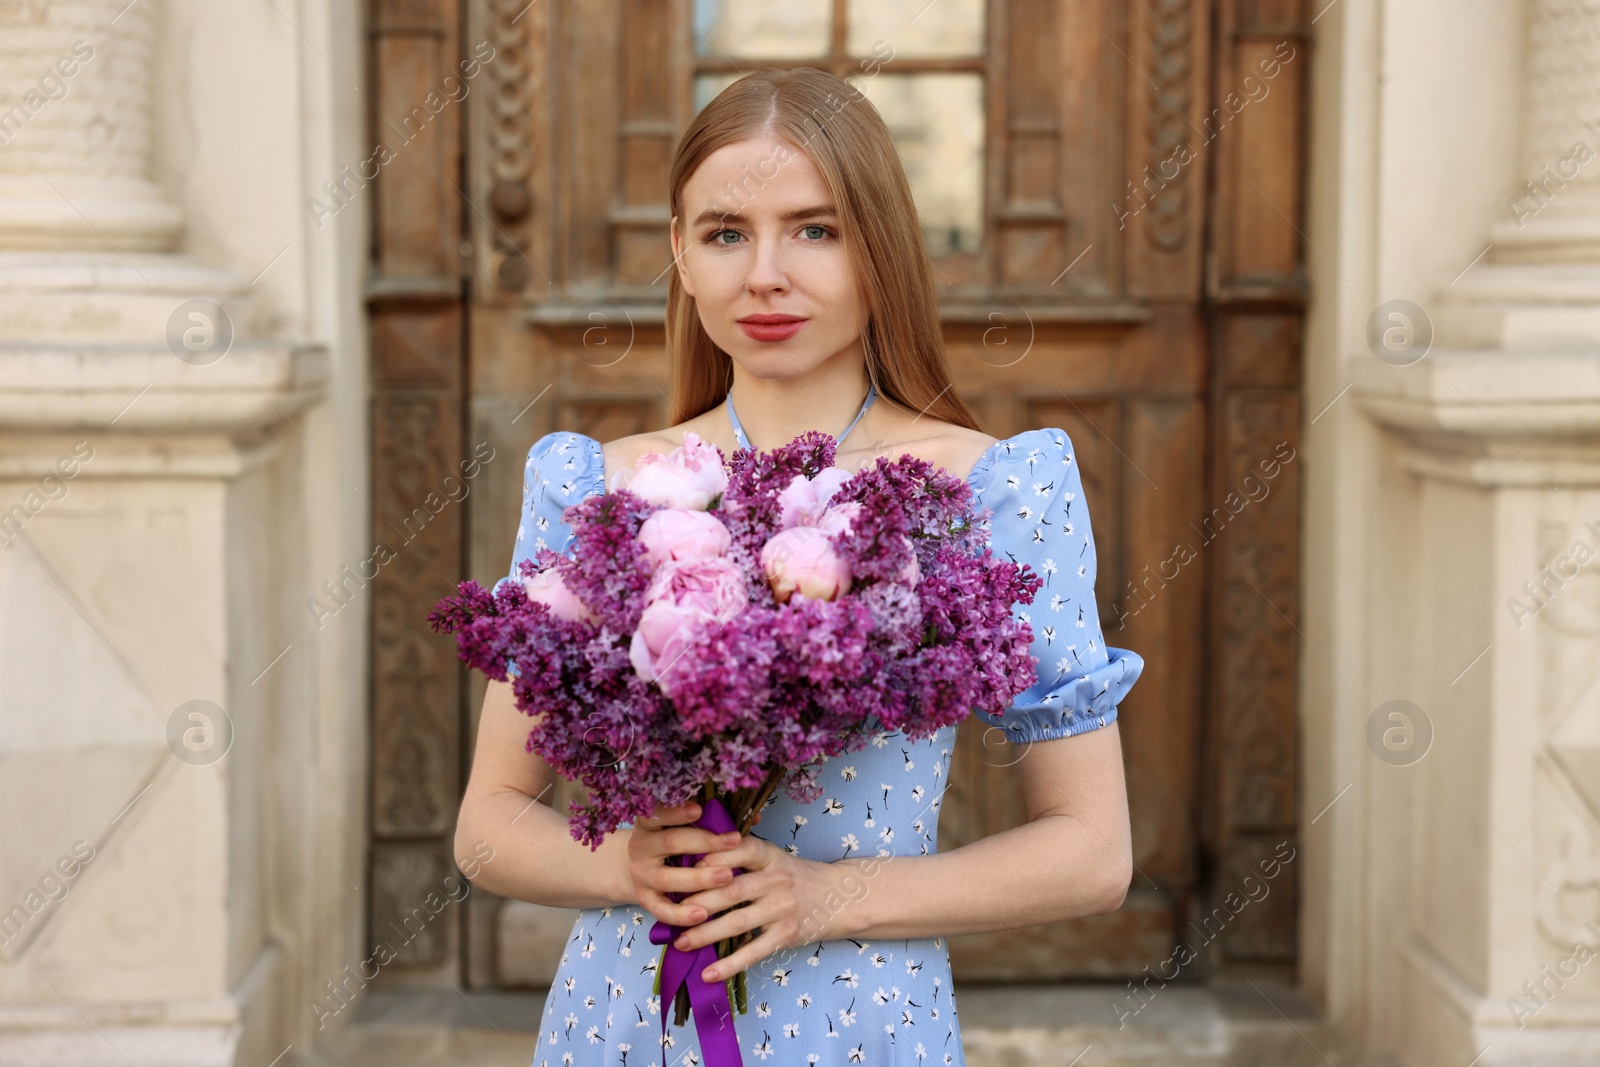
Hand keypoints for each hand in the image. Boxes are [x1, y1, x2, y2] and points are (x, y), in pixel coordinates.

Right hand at [627, 800, 757, 928]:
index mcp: (650, 823)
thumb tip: (754, 817)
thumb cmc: (672, 843)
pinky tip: (703, 914)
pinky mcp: (644, 900)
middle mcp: (641, 847)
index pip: (659, 812)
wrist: (639, 868)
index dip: (678, 811)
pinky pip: (662, 910)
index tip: (700, 810)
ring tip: (727, 877)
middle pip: (671, 842)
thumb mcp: (682, 827)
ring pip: (668, 878)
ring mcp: (641, 875)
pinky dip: (682, 914)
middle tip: (733, 841)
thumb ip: (714, 820)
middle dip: (704, 842)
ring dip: (699, 878)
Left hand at [668, 831, 854, 984]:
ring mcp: (782, 908)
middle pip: (731, 889)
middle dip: (698, 902)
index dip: (711, 858)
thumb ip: (740, 858)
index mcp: (769, 855)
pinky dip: (729, 964)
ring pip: (738, 921)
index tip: (683, 867)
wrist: (838, 897)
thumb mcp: (772, 858)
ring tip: (680, 944)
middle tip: (669, 912)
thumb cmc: (794, 876)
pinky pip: (753, 951)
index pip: (738, 851)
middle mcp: (776, 879)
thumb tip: (692, 866)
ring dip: (706, 934)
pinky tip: (708, 973)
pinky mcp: (786, 935)